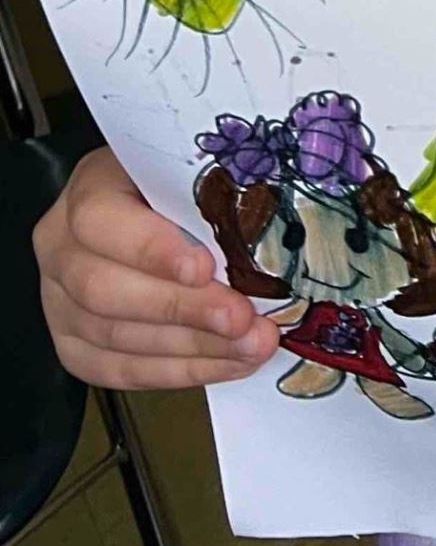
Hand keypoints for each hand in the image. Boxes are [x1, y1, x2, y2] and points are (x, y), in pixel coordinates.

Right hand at [33, 147, 277, 389]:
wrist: (154, 208)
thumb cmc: (182, 188)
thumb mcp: (194, 173)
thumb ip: (213, 198)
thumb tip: (265, 240)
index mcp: (89, 190)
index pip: (99, 220)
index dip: (150, 249)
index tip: (204, 268)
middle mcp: (62, 247)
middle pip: (104, 289)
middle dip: (182, 310)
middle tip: (241, 319)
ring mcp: (60, 300)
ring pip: (113, 336)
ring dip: (190, 348)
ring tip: (250, 345)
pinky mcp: (74, 343)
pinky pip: (117, 370)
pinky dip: (177, 372)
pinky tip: (224, 364)